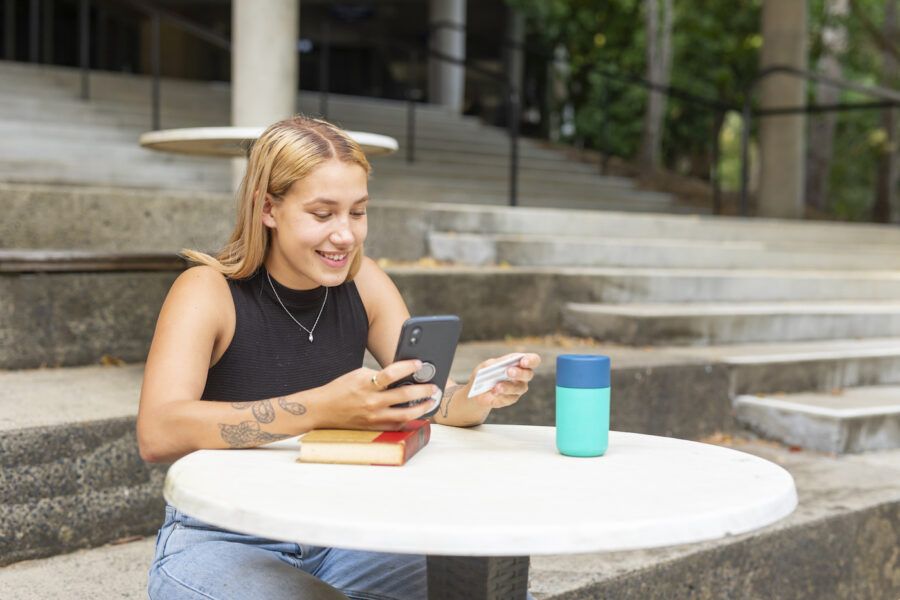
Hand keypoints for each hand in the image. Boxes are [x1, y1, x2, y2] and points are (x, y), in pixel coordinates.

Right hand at [315, 360, 438, 429]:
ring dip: (422, 407)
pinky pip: (396, 425)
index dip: (407, 367)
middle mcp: (371, 401)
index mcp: (366, 383)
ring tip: (431, 402)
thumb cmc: (342, 388)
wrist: (323, 409)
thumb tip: (403, 374)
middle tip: (434, 386)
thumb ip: (379, 376)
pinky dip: (409, 420)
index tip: (419, 363)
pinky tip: (417, 414)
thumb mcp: (359, 375)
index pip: (391, 373)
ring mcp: (373, 416)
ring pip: (405, 414)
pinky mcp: (374, 427)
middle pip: (404, 394)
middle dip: (423, 390)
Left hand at [467, 353, 540, 408]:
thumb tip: (502, 366)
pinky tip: (494, 392)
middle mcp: (523, 375)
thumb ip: (496, 364)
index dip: (530, 360)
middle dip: (519, 373)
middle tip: (508, 372)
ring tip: (497, 386)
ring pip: (519, 388)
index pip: (533, 360)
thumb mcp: (488, 365)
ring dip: (508, 386)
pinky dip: (501, 395)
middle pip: (528, 374)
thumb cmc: (485, 373)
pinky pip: (510, 398)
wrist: (478, 390)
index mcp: (520, 362)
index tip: (523, 362)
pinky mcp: (512, 398)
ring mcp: (519, 388)